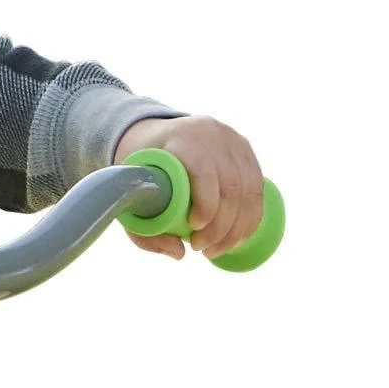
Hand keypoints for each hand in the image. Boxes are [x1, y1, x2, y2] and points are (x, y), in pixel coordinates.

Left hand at [114, 115, 266, 259]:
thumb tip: (180, 253)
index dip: (206, 205)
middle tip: (201, 248)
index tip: (194, 230)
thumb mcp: (131, 195)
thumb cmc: (142, 170)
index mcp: (181, 138)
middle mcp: (212, 134)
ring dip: (237, 228)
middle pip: (230, 185)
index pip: (203, 171)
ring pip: (248, 190)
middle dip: (221, 226)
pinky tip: (237, 238)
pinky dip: (250, 218)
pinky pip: (257, 189)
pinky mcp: (245, 151)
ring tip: (215, 249)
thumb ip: (145, 230)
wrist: (154, 136)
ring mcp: (233, 140)